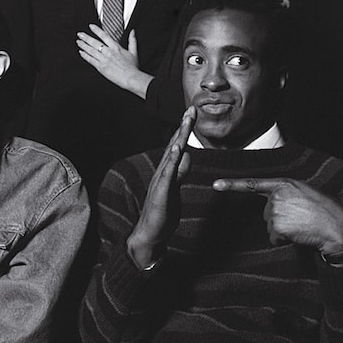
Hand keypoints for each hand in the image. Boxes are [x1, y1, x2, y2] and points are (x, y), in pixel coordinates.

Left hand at [76, 24, 151, 96]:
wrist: (131, 78)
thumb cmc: (133, 67)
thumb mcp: (134, 52)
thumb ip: (132, 41)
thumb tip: (132, 31)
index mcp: (116, 47)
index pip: (104, 36)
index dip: (96, 30)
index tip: (90, 26)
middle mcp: (108, 52)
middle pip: (95, 42)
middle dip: (86, 37)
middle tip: (79, 34)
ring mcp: (104, 59)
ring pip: (91, 50)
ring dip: (83, 45)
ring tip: (78, 42)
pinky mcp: (101, 67)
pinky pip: (91, 60)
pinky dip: (85, 56)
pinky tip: (81, 52)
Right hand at [125, 107, 195, 267]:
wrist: (150, 234)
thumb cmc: (162, 213)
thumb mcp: (174, 188)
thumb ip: (180, 172)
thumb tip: (187, 155)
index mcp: (167, 171)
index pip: (177, 146)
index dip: (185, 129)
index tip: (192, 113)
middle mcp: (163, 171)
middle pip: (175, 144)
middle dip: (183, 126)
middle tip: (192, 108)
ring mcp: (161, 180)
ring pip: (172, 155)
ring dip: (179, 136)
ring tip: (186, 121)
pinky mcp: (162, 192)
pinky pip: (169, 173)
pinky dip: (173, 159)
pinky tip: (178, 148)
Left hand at [211, 178, 342, 253]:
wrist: (339, 228)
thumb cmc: (327, 211)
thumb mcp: (307, 193)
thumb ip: (289, 194)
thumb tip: (275, 204)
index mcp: (285, 184)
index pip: (253, 184)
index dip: (232, 185)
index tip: (215, 185)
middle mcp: (277, 196)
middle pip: (267, 213)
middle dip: (281, 219)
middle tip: (302, 219)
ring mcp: (276, 211)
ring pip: (271, 226)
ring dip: (285, 230)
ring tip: (303, 226)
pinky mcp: (278, 226)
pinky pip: (275, 238)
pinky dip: (285, 240)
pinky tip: (300, 234)